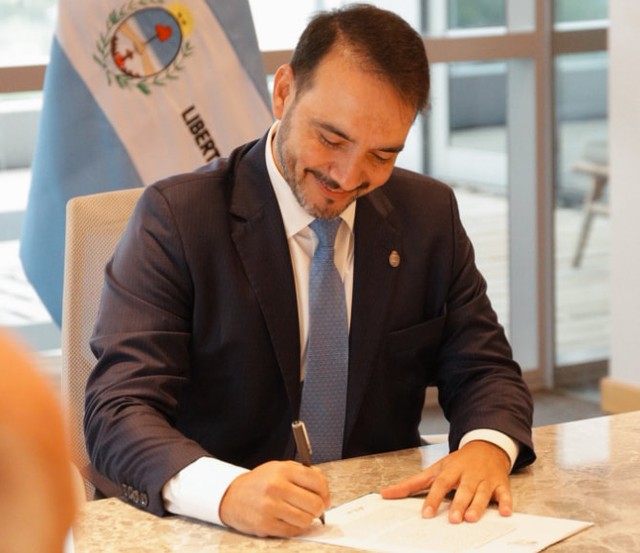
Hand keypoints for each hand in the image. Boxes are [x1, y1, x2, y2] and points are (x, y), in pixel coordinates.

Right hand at [219, 460, 329, 537]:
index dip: (326, 492)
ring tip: (300, 513)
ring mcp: (270, 507)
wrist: (232, 495)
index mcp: (283, 470)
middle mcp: (277, 487)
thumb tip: (324, 487)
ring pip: (306, 520)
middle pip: (315, 503)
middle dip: (319, 508)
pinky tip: (289, 520)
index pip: (317, 481)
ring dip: (307, 519)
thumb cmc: (261, 482)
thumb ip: (303, 473)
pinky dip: (295, 528)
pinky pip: (293, 531)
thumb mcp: (280, 468)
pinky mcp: (265, 524)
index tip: (325, 497)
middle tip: (316, 508)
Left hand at [380, 441, 511, 522]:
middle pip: (463, 490)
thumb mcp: (435, 469)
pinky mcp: (501, 484)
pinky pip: (505, 494)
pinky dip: (506, 503)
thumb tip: (385, 493)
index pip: (440, 484)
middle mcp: (468, 475)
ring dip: (478, 506)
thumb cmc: (457, 462)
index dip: (433, 499)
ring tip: (471, 519)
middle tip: (452, 519)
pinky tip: (506, 513)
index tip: (426, 514)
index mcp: (451, 470)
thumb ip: (412, 483)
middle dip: (458, 504)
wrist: (486, 447)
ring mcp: (485, 479)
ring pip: (482, 493)